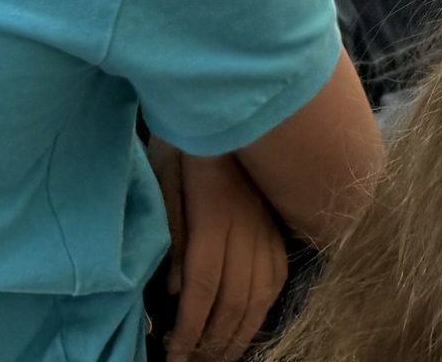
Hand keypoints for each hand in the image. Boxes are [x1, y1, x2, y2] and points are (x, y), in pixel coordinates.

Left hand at [148, 142, 288, 361]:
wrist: (229, 104)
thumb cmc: (185, 139)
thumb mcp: (163, 179)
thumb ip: (173, 234)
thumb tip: (176, 291)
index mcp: (213, 216)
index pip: (204, 288)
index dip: (190, 328)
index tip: (175, 355)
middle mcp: (246, 228)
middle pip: (234, 301)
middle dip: (213, 342)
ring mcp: (266, 228)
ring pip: (260, 296)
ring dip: (240, 334)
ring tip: (219, 357)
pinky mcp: (276, 226)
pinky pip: (277, 277)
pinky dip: (265, 308)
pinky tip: (250, 322)